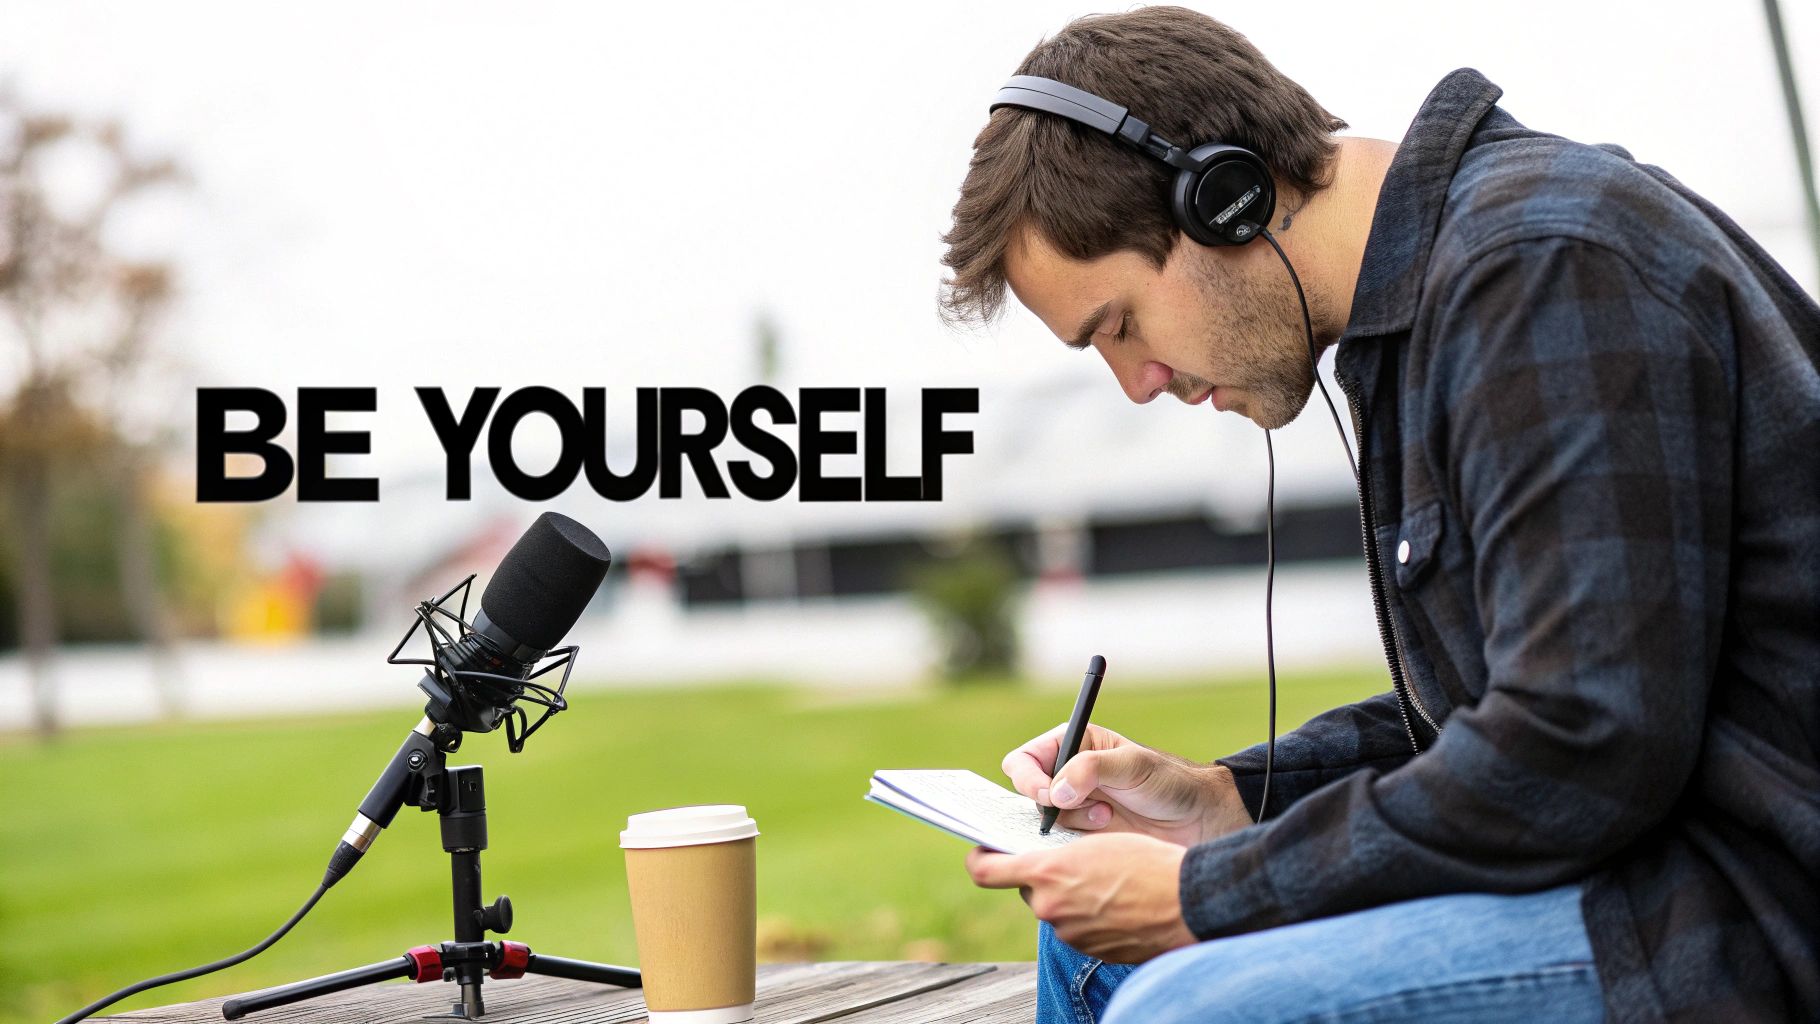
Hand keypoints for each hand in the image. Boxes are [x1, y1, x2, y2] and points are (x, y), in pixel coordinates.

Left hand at [965, 833, 1197, 961]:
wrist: (1187, 903)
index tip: (984, 850)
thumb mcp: (1097, 842)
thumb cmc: (1147, 861)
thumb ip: (1061, 853)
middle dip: (1044, 877)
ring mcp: (1069, 934)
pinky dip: (1089, 917)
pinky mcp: (1090, 951)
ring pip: (1055, 910)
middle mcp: (1049, 907)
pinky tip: (1117, 904)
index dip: (980, 859)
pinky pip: (1078, 929)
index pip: (985, 871)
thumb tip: (1045, 861)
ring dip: (1070, 897)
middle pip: (1029, 890)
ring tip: (1105, 882)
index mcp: (1046, 873)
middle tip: (1070, 862)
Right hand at [1002, 723, 1251, 846]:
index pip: (1024, 760)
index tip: (1048, 795)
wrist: (1198, 821)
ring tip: (1109, 817)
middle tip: (1082, 807)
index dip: (1028, 778)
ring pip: (1044, 821)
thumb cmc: (1170, 782)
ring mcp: (1074, 808)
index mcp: (1073, 746)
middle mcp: (1067, 775)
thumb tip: (1055, 792)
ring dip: (1074, 822)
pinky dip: (1078, 842)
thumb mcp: (1133, 766)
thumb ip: (1091, 769)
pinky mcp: (1083, 837)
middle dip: (1051, 804)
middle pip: (1028, 793)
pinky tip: (1108, 832)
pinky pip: (1060, 844)